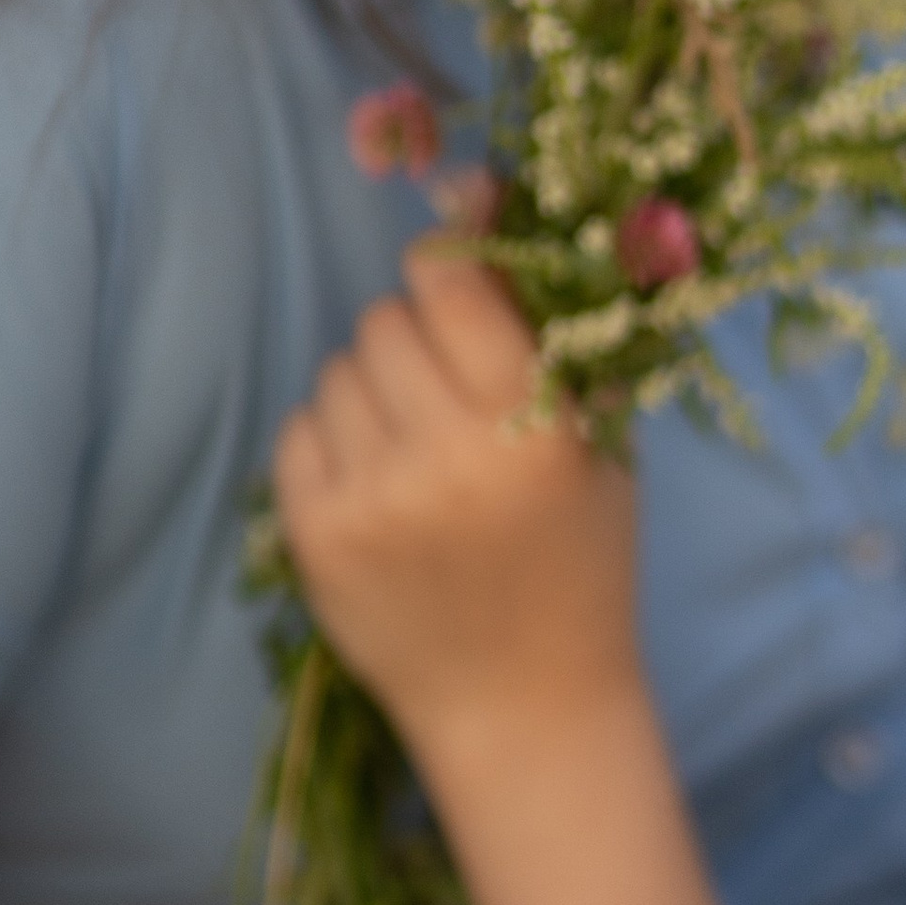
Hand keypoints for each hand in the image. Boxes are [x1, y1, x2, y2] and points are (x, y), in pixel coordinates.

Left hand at [273, 253, 639, 765]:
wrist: (524, 706)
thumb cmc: (581, 563)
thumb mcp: (603, 446)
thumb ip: (559, 330)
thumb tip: (484, 198)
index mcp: (534, 428)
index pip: (451, 283)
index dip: (452, 270)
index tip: (461, 286)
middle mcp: (448, 456)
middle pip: (385, 319)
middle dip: (416, 338)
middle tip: (448, 393)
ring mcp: (373, 498)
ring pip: (338, 370)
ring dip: (374, 390)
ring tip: (417, 448)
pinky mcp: (316, 535)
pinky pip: (302, 429)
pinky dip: (336, 441)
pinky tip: (381, 484)